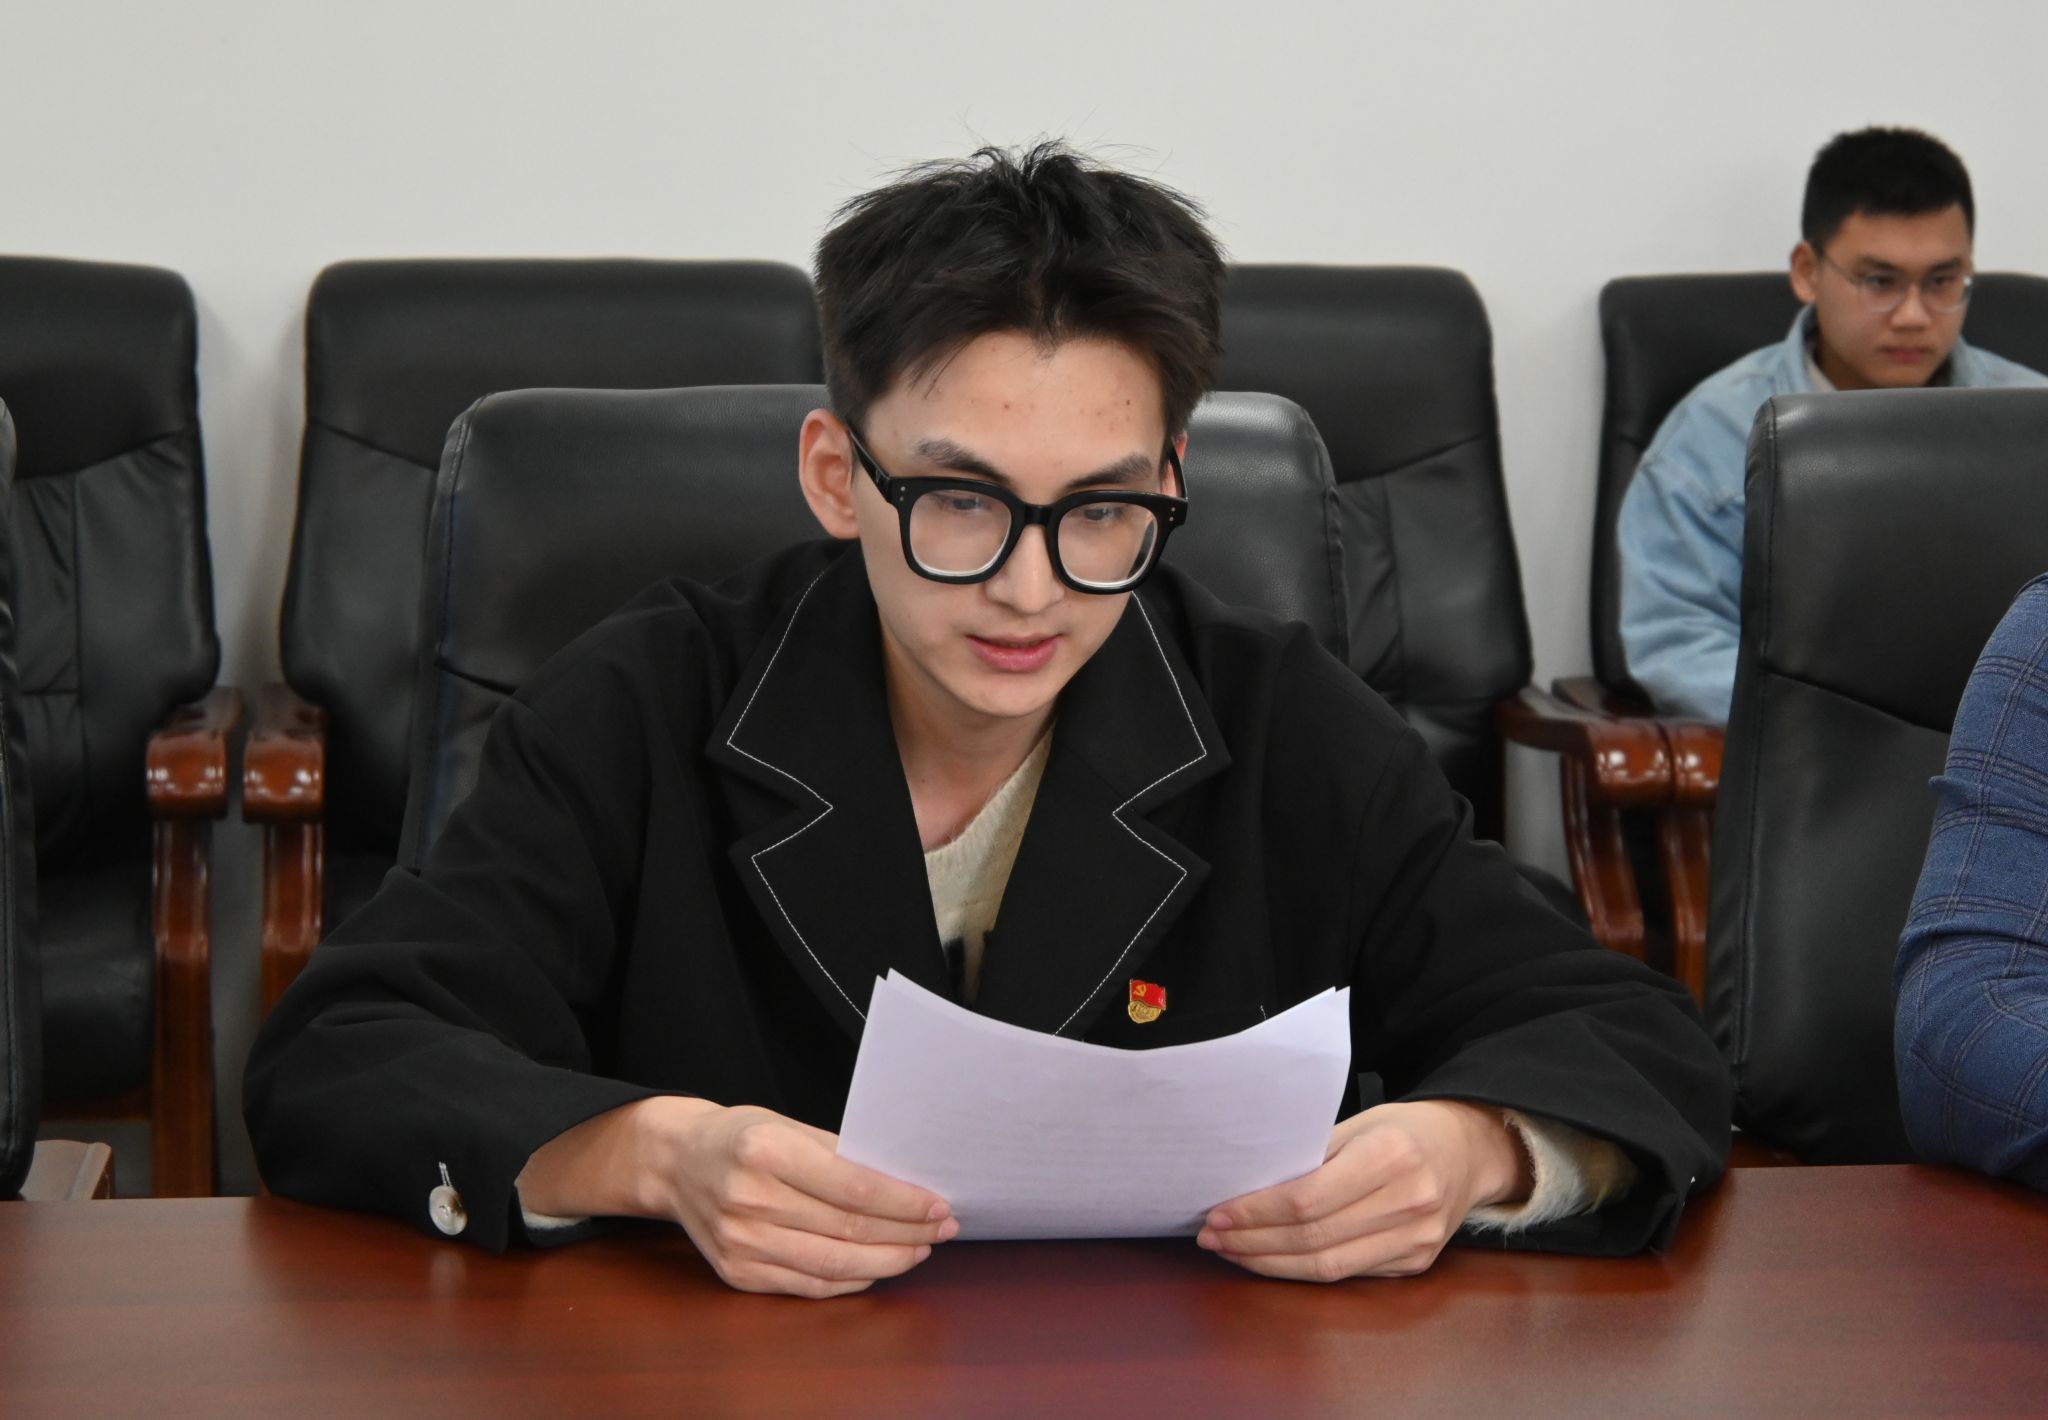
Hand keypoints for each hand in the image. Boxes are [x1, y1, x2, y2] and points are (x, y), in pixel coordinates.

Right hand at [519, 1097, 955, 1297]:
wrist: (676, 1162)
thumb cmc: (740, 1137)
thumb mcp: (787, 1124)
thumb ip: (840, 1153)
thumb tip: (904, 1182)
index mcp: (765, 1151)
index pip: (852, 1187)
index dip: (903, 1202)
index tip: (938, 1205)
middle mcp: (748, 1199)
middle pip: (847, 1229)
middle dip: (906, 1233)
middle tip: (942, 1229)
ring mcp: (739, 1241)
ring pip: (832, 1265)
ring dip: (886, 1261)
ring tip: (918, 1250)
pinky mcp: (737, 1271)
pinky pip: (808, 1284)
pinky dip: (851, 1280)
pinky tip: (876, 1267)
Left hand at [1197, 1099, 1530, 1281]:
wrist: (1468, 1150)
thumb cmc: (1404, 1129)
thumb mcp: (1360, 1122)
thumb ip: (1311, 1153)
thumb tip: (1248, 1184)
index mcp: (1391, 1156)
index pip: (1308, 1199)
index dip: (1256, 1213)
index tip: (1218, 1215)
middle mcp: (1409, 1202)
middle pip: (1313, 1238)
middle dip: (1254, 1241)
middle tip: (1214, 1238)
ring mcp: (1417, 1239)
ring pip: (1328, 1267)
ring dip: (1272, 1263)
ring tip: (1233, 1252)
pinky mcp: (1416, 1262)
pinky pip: (1349, 1274)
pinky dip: (1304, 1269)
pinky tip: (1274, 1258)